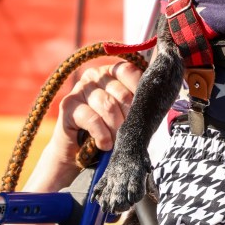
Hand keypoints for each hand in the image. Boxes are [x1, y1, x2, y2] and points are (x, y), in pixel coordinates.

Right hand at [27, 61, 140, 191]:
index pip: (129, 72)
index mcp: (112, 73)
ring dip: (116, 129)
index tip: (144, 114)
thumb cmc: (108, 131)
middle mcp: (95, 75)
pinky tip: (104, 144)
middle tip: (130, 135)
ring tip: (117, 142)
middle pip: (121, 93)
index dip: (139, 93)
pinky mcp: (68, 105)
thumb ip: (138, 104)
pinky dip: (102, 135)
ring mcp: (80, 88)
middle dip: (129, 119)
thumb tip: (157, 100)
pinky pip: (92, 118)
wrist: (78, 153)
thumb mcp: (126, 116)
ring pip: (107, 106)